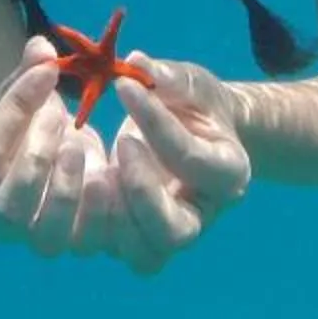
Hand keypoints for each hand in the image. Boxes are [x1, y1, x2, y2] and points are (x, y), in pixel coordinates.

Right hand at [0, 36, 122, 258]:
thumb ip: (28, 72)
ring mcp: (30, 237)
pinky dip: (102, 207)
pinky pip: (87, 241)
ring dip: (69, 188)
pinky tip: (109, 167)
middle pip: (10, 207)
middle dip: (39, 157)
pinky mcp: (71, 243)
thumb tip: (42, 48)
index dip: (14, 110)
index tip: (47, 71)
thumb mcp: (22, 93)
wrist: (47, 152)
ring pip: (46, 236)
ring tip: (81, 144)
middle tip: (62, 115)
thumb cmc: (26, 122)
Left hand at [107, 55, 251, 276]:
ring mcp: (166, 235)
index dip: (157, 123)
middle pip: (174, 233)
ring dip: (113, 214)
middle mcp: (201, 216)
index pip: (193, 160)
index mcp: (228, 173)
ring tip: (100, 167)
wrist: (197, 135)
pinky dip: (95, 223)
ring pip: (143, 255)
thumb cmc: (196, 106)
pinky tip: (89, 180)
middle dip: (141, 190)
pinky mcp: (136, 240)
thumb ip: (171, 77)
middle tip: (122, 142)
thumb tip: (137, 63)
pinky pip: (116, 251)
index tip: (125, 86)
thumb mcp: (192, 84)